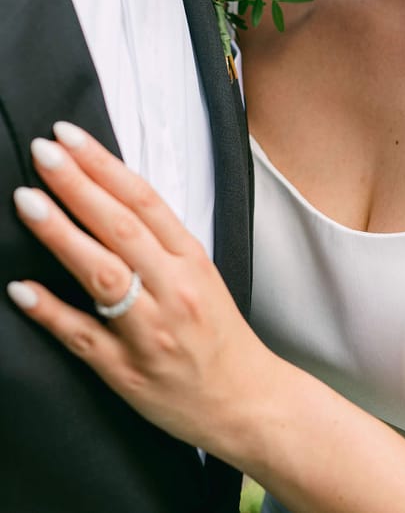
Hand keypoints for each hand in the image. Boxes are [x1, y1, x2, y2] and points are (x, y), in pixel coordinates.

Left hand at [7, 123, 267, 457]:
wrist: (246, 402)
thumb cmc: (219, 335)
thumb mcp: (201, 274)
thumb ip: (159, 240)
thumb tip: (107, 197)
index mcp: (192, 259)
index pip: (144, 199)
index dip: (104, 165)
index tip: (70, 137)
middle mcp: (174, 289)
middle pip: (121, 227)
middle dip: (78, 185)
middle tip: (43, 152)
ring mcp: (150, 331)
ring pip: (103, 274)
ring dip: (61, 234)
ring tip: (27, 201)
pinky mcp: (128, 372)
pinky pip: (83, 337)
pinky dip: (52, 311)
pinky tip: (21, 289)